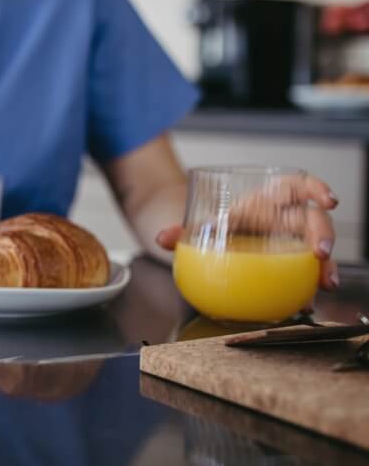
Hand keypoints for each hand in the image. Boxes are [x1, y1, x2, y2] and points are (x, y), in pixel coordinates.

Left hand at [155, 174, 339, 290]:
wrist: (218, 239)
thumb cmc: (221, 225)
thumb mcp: (204, 225)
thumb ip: (182, 232)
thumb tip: (162, 238)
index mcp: (267, 201)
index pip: (296, 186)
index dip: (315, 189)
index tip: (327, 201)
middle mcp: (285, 219)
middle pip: (314, 220)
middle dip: (324, 234)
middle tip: (320, 253)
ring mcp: (292, 242)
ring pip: (318, 250)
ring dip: (326, 266)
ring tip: (325, 283)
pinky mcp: (292, 264)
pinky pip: (306, 274)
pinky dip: (309, 288)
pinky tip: (306, 302)